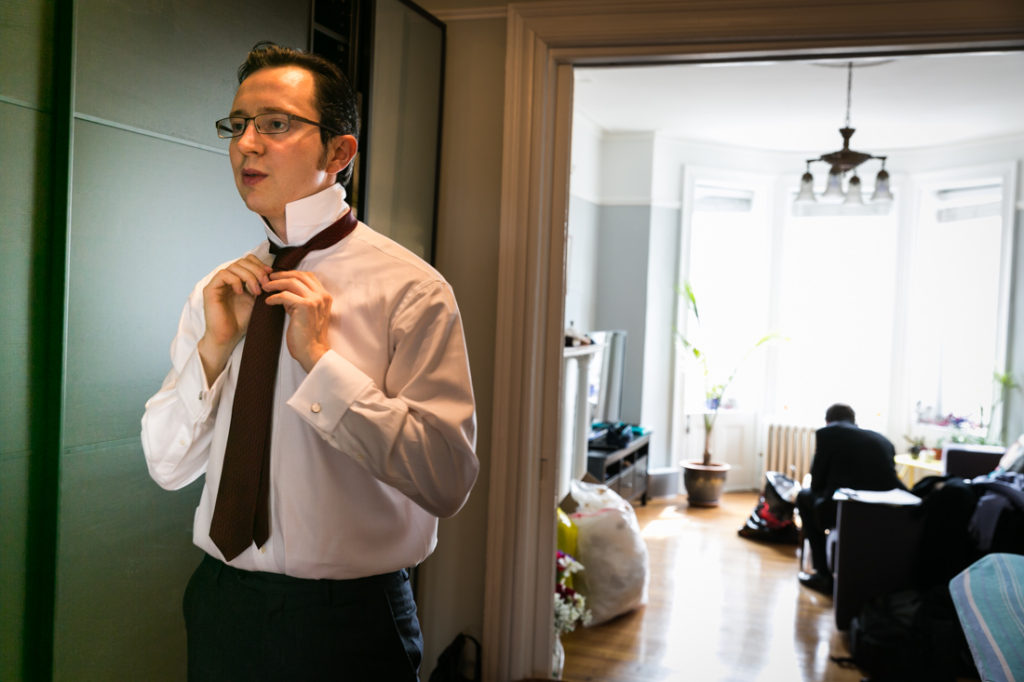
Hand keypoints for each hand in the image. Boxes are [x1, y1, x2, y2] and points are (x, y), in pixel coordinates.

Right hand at [198, 254, 272, 382]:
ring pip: (234, 267)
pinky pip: (223, 275)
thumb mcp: (257, 300)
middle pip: (242, 261)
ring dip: (249, 277)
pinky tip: (241, 292)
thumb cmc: (242, 320)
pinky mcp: (210, 289)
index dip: (260, 264)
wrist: (229, 336)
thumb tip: (275, 274)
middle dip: (257, 271)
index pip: (247, 260)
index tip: (270, 274)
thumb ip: (262, 286)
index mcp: (238, 278)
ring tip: (256, 292)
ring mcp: (218, 283)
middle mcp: (227, 278)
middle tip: (266, 283)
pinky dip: (235, 281)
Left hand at [264, 270, 332, 372]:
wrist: (312, 352)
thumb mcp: (306, 313)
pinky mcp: (305, 306)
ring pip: (291, 282)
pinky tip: (268, 302)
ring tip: (265, 288)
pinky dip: (274, 297)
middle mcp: (322, 296)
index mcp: (324, 296)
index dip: (292, 273)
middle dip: (281, 275)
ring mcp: (315, 300)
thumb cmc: (307, 336)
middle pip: (299, 275)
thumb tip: (283, 290)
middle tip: (268, 279)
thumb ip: (299, 300)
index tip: (278, 276)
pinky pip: (284, 295)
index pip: (308, 276)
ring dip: (275, 284)